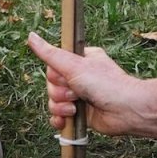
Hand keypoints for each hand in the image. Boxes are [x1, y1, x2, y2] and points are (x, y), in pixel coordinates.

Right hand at [27, 32, 156, 140]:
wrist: (125, 110)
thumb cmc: (105, 84)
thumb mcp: (74, 65)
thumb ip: (50, 54)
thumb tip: (31, 36)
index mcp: (80, 60)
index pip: (52, 66)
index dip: (55, 75)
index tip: (67, 76)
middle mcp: (79, 77)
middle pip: (51, 85)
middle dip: (59, 93)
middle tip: (75, 93)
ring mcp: (80, 96)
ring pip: (53, 102)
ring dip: (60, 107)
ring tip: (76, 108)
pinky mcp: (80, 114)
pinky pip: (59, 117)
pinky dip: (60, 120)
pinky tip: (65, 121)